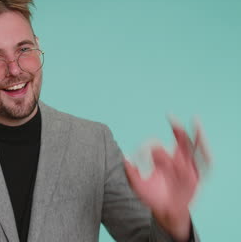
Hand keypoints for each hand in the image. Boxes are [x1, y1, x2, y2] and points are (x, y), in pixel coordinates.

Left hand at [124, 122, 202, 240]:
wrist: (165, 212)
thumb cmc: (152, 197)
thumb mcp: (138, 185)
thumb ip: (131, 172)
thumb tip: (124, 157)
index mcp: (162, 158)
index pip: (156, 146)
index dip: (148, 148)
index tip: (143, 153)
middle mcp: (176, 159)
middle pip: (178, 140)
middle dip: (176, 128)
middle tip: (171, 116)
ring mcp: (187, 167)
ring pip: (192, 147)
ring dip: (194, 134)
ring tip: (195, 121)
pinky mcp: (196, 177)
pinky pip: (203, 163)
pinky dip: (204, 152)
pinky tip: (202, 144)